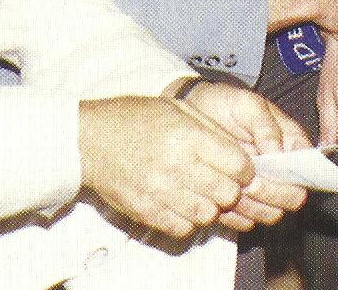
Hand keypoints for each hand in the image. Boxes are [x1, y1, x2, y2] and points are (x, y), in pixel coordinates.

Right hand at [78, 95, 252, 239]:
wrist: (91, 139)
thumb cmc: (136, 119)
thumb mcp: (180, 110)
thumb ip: (213, 133)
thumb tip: (241, 157)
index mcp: (188, 137)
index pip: (239, 165)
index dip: (246, 169)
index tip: (240, 168)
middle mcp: (176, 166)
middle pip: (227, 194)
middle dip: (232, 190)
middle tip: (223, 182)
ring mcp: (160, 192)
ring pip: (208, 215)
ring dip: (211, 206)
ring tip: (202, 193)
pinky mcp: (146, 211)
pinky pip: (182, 228)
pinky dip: (189, 220)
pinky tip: (183, 203)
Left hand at [182, 80, 310, 230]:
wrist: (190, 115)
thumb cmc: (222, 105)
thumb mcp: (247, 105)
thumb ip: (267, 126)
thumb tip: (279, 153)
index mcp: (288, 142)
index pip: (308, 164)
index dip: (302, 173)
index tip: (283, 173)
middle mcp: (278, 168)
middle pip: (293, 194)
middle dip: (277, 193)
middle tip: (254, 183)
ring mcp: (259, 186)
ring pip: (272, 212)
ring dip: (258, 207)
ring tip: (238, 192)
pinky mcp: (238, 201)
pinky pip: (247, 220)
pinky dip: (238, 217)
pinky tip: (226, 205)